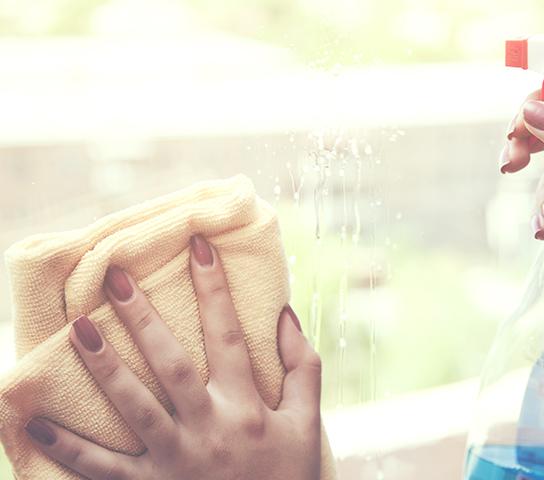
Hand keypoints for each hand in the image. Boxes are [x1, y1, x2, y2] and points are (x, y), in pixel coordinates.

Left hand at [24, 235, 321, 479]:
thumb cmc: (287, 476)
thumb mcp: (306, 423)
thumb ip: (303, 367)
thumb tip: (286, 314)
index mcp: (247, 406)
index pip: (229, 336)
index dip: (214, 288)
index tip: (197, 246)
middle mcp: (209, 427)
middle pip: (172, 364)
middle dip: (143, 318)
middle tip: (115, 278)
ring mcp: (175, 460)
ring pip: (134, 407)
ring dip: (104, 367)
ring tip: (78, 329)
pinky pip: (104, 469)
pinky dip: (70, 449)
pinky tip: (37, 424)